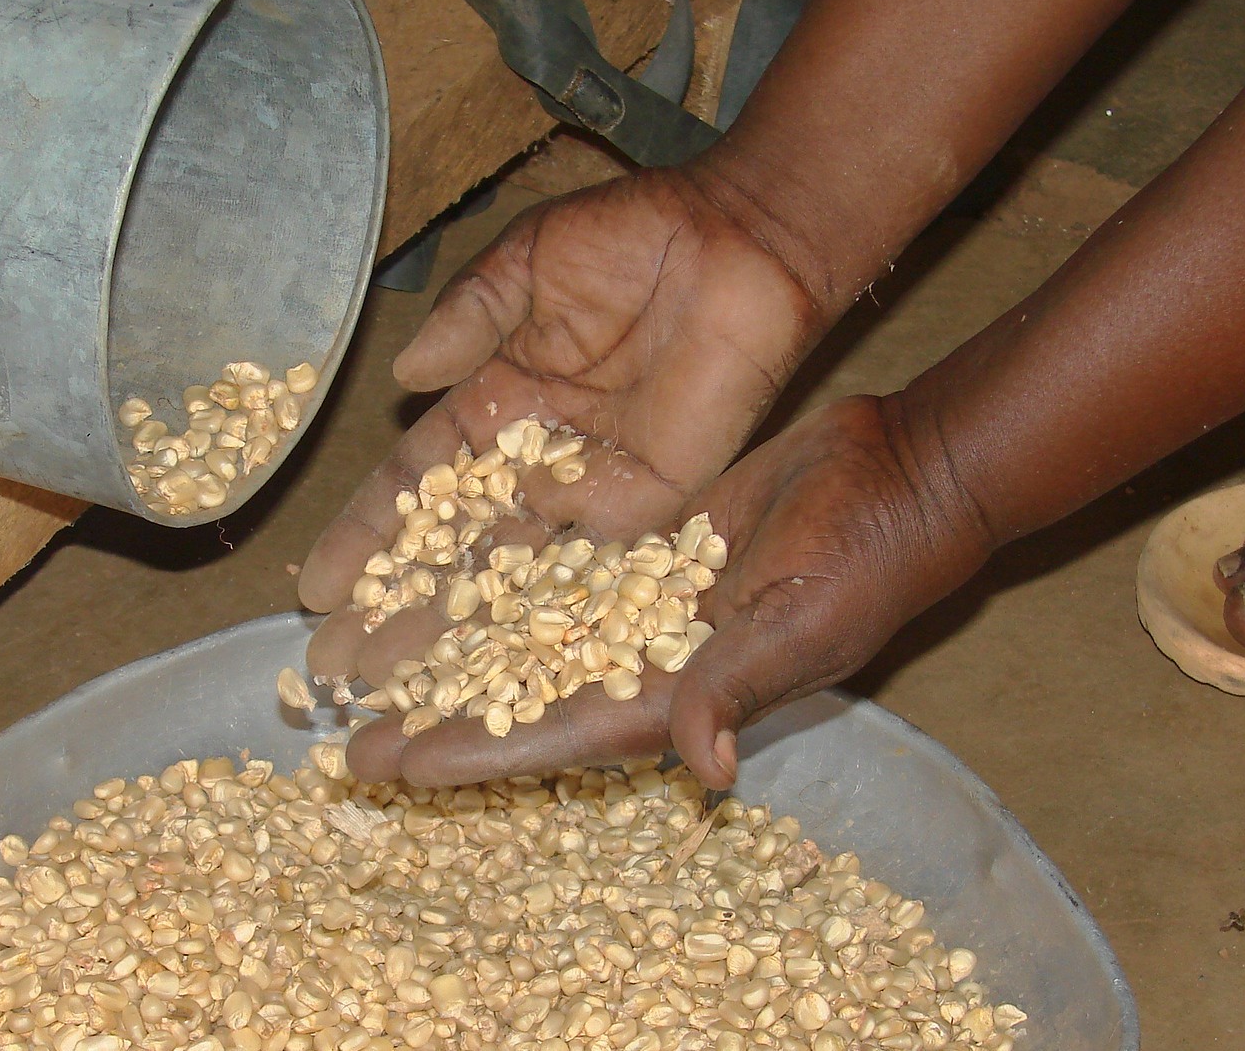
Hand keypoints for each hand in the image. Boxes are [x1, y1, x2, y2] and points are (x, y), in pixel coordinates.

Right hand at [298, 166, 829, 690]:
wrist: (739, 244)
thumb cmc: (632, 236)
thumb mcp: (526, 263)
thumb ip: (468, 318)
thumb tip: (405, 377)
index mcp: (495, 398)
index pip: (416, 483)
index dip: (367, 536)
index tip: (316, 587)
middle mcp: (535, 457)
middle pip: (453, 547)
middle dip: (395, 606)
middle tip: (340, 671)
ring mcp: (591, 488)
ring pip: (509, 573)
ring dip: (455, 631)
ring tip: (398, 689)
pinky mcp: (650, 506)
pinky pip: (586, 566)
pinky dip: (543, 613)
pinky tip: (498, 661)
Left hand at [344, 395, 997, 787]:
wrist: (900, 477)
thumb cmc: (865, 557)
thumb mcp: (804, 622)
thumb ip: (738, 685)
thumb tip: (702, 766)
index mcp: (681, 691)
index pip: (556, 734)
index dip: (474, 752)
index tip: (396, 764)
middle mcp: (646, 656)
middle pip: (519, 697)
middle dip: (437, 717)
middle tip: (344, 732)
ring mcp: (639, 602)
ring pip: (522, 637)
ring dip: (451, 652)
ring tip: (368, 663)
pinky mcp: (641, 546)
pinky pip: (552, 574)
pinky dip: (495, 584)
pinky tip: (436, 579)